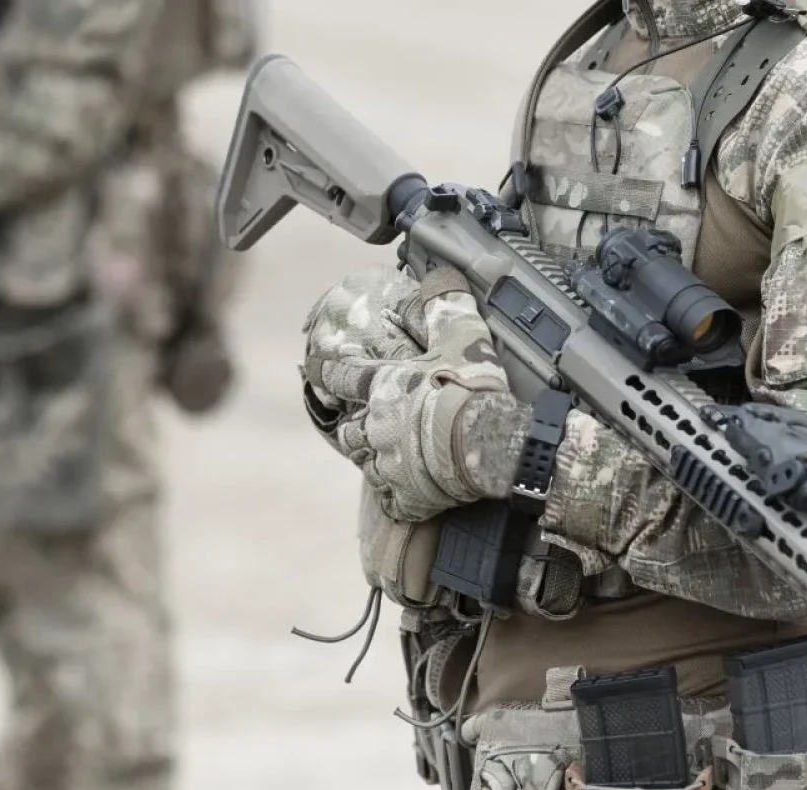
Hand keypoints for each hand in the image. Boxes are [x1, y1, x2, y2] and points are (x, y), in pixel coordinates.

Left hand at [303, 265, 511, 520]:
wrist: (491, 440)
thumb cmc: (472, 385)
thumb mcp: (463, 334)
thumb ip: (446, 304)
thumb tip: (440, 274)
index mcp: (384, 385)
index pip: (342, 376)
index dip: (328, 372)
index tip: (316, 369)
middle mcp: (376, 424)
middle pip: (349, 429)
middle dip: (355, 426)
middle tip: (366, 424)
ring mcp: (388, 463)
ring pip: (366, 463)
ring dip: (374, 458)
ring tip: (388, 458)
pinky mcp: (406, 494)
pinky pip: (393, 498)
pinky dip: (398, 494)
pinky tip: (408, 492)